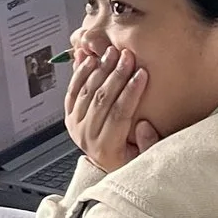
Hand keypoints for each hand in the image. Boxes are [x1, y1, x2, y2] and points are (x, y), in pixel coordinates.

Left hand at [63, 43, 159, 173]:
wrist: (107, 164)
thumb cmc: (128, 160)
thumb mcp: (144, 160)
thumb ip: (148, 145)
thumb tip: (144, 125)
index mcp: (106, 149)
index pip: (119, 114)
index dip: (131, 92)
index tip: (142, 73)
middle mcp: (86, 136)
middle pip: (102, 99)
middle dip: (116, 75)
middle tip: (128, 56)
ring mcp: (75, 124)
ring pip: (87, 91)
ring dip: (100, 69)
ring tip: (112, 52)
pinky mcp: (69, 114)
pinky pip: (73, 90)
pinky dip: (81, 73)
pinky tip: (90, 59)